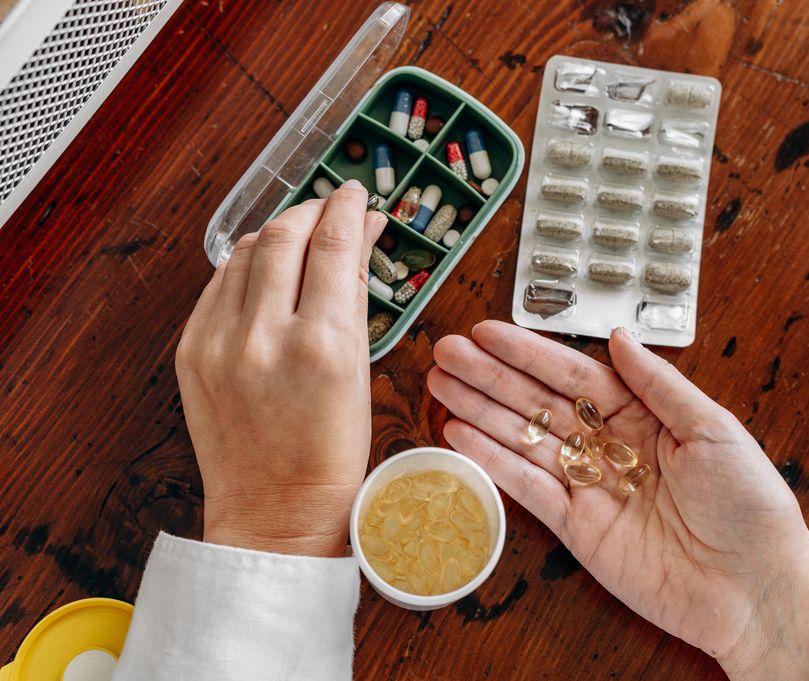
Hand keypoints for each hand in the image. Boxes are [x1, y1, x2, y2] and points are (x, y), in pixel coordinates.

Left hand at [175, 180, 385, 556]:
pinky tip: (264, 275)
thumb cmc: (330, 452)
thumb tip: (360, 238)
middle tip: (332, 209)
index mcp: (320, 345)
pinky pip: (218, 285)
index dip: (348, 209)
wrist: (274, 510)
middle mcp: (263, 336)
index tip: (357, 195)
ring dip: (276, 236)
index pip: (333, 245)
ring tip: (299, 241)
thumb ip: (354, 295)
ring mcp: (218, 343)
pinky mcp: (190, 351)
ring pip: (244, 252)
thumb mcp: (359, 370)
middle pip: (283, 236)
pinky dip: (244, 267)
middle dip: (311, 211)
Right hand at [427, 321, 808, 680]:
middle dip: (491, 377)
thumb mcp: (713, 429)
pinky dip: (492, 463)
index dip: (530, 352)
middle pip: (538, 403)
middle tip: (448, 354)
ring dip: (481, 412)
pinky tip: (460, 436)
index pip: (574, 375)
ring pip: (524, 440)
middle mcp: (610, 447)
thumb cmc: (750, 506)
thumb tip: (620, 337)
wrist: (755, 589)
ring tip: (440, 386)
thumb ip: (659, 383)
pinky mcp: (577, 527)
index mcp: (644, 417)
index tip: (490, 332)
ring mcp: (589, 487)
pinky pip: (526, 488)